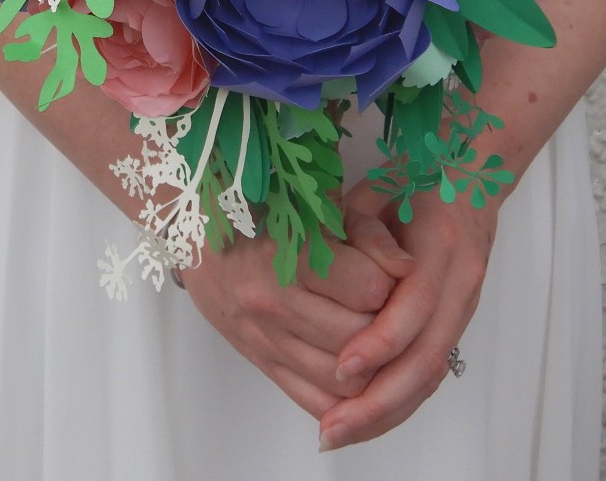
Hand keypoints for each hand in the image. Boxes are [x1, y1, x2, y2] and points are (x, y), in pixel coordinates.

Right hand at [180, 222, 410, 419]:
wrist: (198, 239)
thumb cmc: (262, 213)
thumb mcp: (312, 204)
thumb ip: (363, 229)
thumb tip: (407, 265)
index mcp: (289, 255)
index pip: (369, 288)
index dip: (393, 279)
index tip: (396, 269)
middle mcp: (274, 304)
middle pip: (359, 338)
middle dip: (388, 324)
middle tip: (394, 304)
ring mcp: (267, 340)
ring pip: (343, 380)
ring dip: (372, 364)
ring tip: (379, 333)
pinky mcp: (264, 364)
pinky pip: (315, 402)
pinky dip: (346, 399)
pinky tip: (361, 374)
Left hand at [317, 181, 499, 450]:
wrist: (472, 178)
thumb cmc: (417, 179)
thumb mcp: (379, 189)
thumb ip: (359, 228)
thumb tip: (341, 277)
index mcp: (441, 243)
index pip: (416, 305)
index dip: (381, 341)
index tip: (343, 368)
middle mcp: (461, 280)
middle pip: (427, 355)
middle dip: (379, 399)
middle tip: (333, 426)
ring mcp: (465, 303)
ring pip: (432, 371)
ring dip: (388, 410)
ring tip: (340, 432)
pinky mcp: (458, 319)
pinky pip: (433, 369)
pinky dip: (401, 400)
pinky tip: (367, 418)